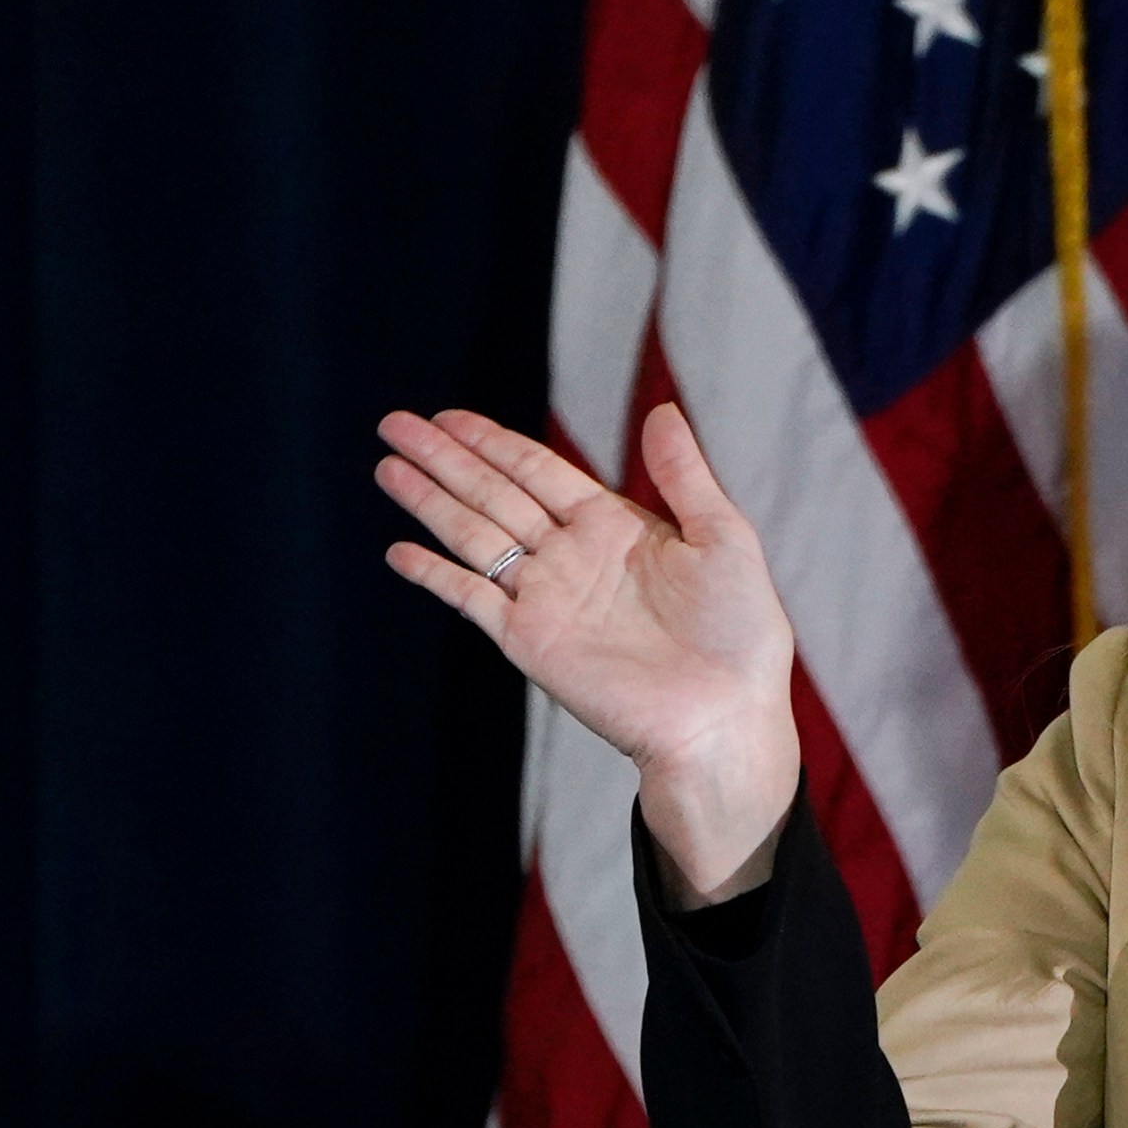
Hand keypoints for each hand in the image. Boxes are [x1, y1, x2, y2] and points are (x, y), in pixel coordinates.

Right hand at [375, 403, 799, 900]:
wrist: (723, 717)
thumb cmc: (739, 635)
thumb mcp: (723, 539)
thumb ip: (685, 476)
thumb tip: (660, 410)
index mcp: (615, 527)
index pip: (538, 471)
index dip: (493, 442)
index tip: (449, 416)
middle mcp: (572, 558)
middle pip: (494, 494)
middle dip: (445, 459)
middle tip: (396, 422)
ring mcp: (547, 599)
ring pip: (474, 535)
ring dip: (429, 502)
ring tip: (388, 466)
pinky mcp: (530, 641)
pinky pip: (471, 598)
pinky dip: (435, 574)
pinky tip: (401, 550)